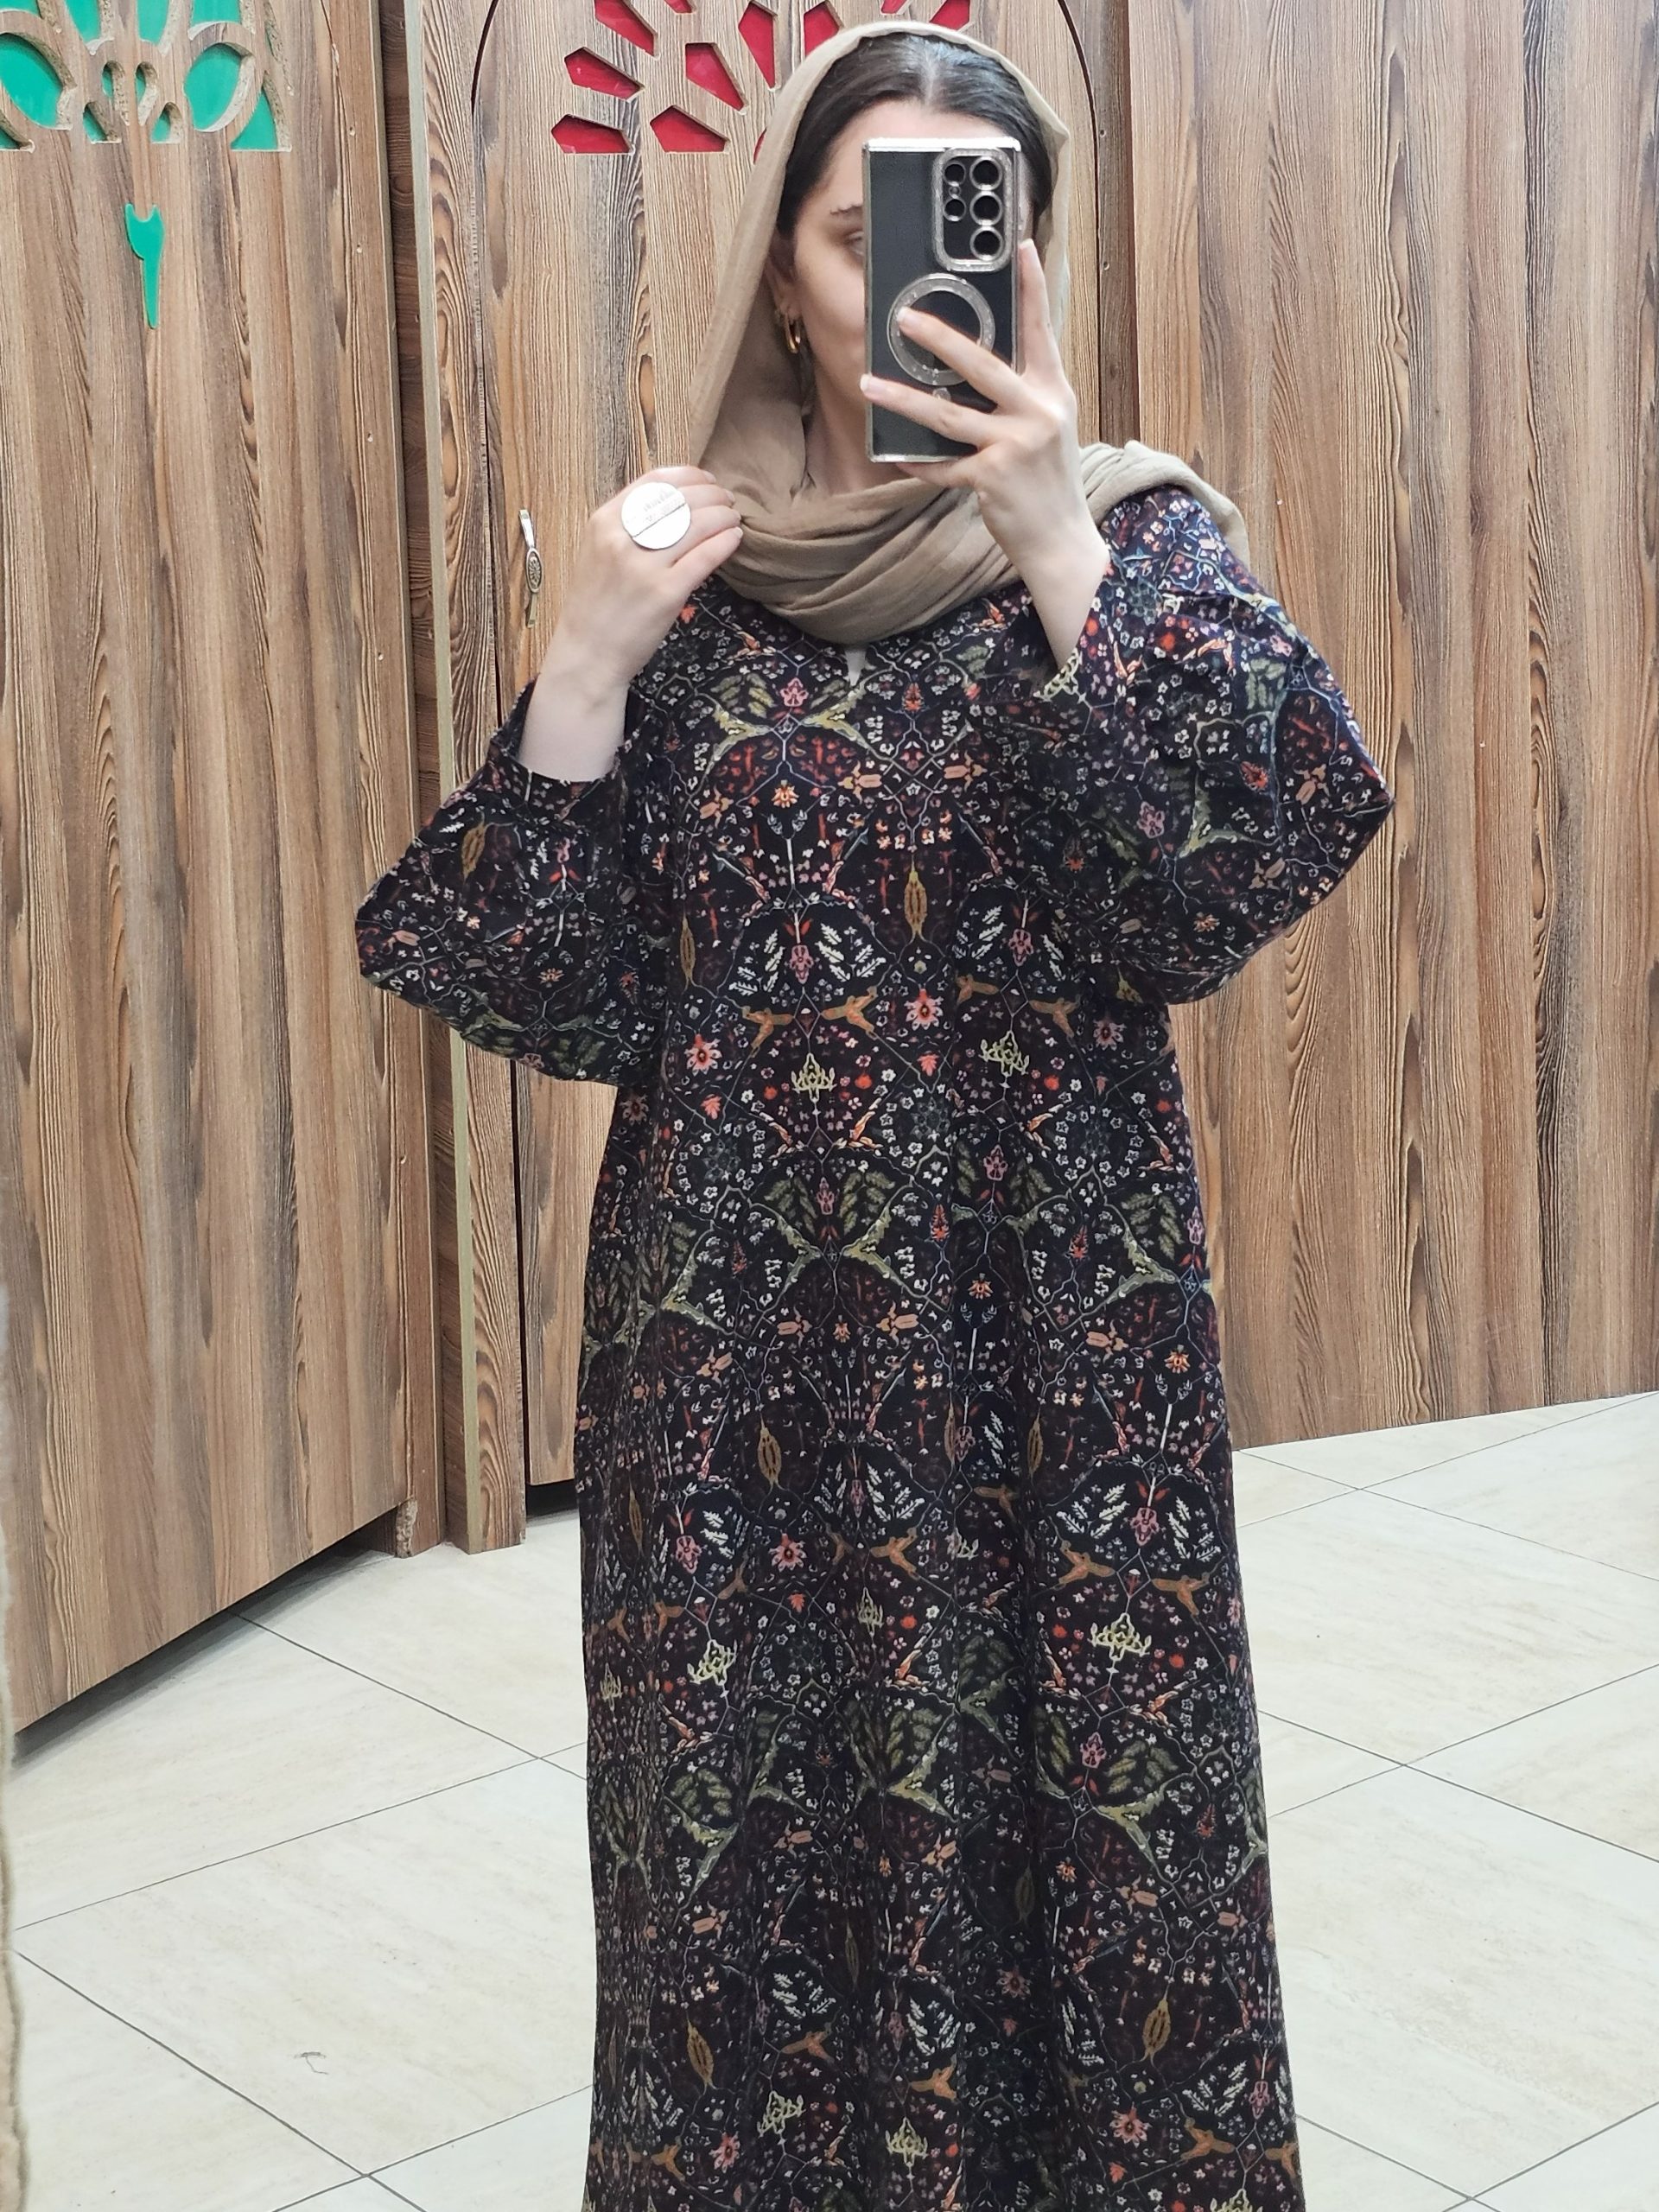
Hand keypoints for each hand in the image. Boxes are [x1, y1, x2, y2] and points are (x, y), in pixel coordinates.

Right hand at [546, 466, 742, 695]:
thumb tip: (674, 504)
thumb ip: (627, 527)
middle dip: (713, 494)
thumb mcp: (599, 553)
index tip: (707, 482)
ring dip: (723, 516)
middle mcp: (621, 538)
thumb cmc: (595, 607)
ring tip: (734, 519)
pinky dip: (724, 542)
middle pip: (680, 498)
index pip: (655, 482)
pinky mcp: (665, 593)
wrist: (587, 654)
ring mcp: (644, 566)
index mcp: (603, 522)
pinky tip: (734, 538)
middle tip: (728, 501)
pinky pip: (704, 557)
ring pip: (696, 523)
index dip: (690, 476)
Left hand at [858, 238, 1103, 588]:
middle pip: (981, 364)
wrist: (1062, 540)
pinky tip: (894, 455)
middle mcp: (1037, 412)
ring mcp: (1014, 445)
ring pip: (947, 415)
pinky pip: (943, 467)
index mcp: (1053, 393)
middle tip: (903, 318)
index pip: (1042, 331)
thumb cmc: (1049, 482)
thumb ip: (1023, 395)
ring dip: (902, 399)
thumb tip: (976, 367)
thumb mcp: (1049, 428)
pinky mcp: (993, 479)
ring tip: (868, 382)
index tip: (1023, 247)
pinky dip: (917, 463)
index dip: (1032, 289)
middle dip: (938, 337)